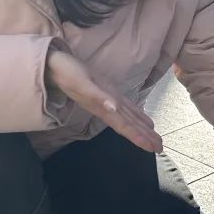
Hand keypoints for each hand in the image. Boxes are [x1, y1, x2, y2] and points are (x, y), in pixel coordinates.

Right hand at [45, 49, 161, 153]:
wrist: (53, 65)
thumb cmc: (67, 72)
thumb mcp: (82, 83)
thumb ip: (97, 96)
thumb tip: (113, 108)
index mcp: (103, 107)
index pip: (125, 126)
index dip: (139, 137)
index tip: (153, 148)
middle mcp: (107, 107)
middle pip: (129, 125)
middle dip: (144, 137)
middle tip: (160, 148)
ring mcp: (108, 100)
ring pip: (128, 118)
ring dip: (141, 129)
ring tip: (154, 138)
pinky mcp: (108, 92)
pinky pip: (125, 107)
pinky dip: (136, 114)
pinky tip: (143, 120)